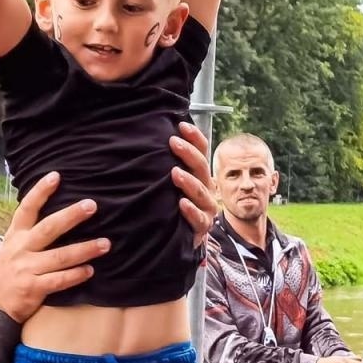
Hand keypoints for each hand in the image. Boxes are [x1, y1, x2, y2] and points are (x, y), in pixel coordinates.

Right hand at [0, 173, 107, 322]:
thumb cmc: (5, 277)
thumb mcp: (9, 250)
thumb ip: (27, 236)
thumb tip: (54, 218)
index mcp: (14, 237)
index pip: (27, 209)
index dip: (41, 192)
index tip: (56, 176)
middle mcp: (20, 249)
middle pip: (49, 228)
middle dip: (72, 216)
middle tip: (92, 205)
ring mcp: (26, 269)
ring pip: (61, 256)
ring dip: (85, 249)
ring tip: (105, 244)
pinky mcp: (33, 288)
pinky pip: (60, 280)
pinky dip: (76, 275)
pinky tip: (91, 270)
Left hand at [169, 121, 216, 246]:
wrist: (182, 237)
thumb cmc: (174, 203)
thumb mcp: (172, 181)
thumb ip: (168, 162)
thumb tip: (155, 137)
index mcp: (201, 174)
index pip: (202, 151)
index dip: (195, 138)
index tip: (182, 125)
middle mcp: (207, 188)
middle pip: (202, 168)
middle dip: (189, 154)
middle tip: (173, 143)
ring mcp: (206, 208)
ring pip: (201, 192)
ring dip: (189, 182)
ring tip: (175, 173)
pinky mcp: (201, 227)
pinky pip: (198, 219)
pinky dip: (191, 211)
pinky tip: (181, 204)